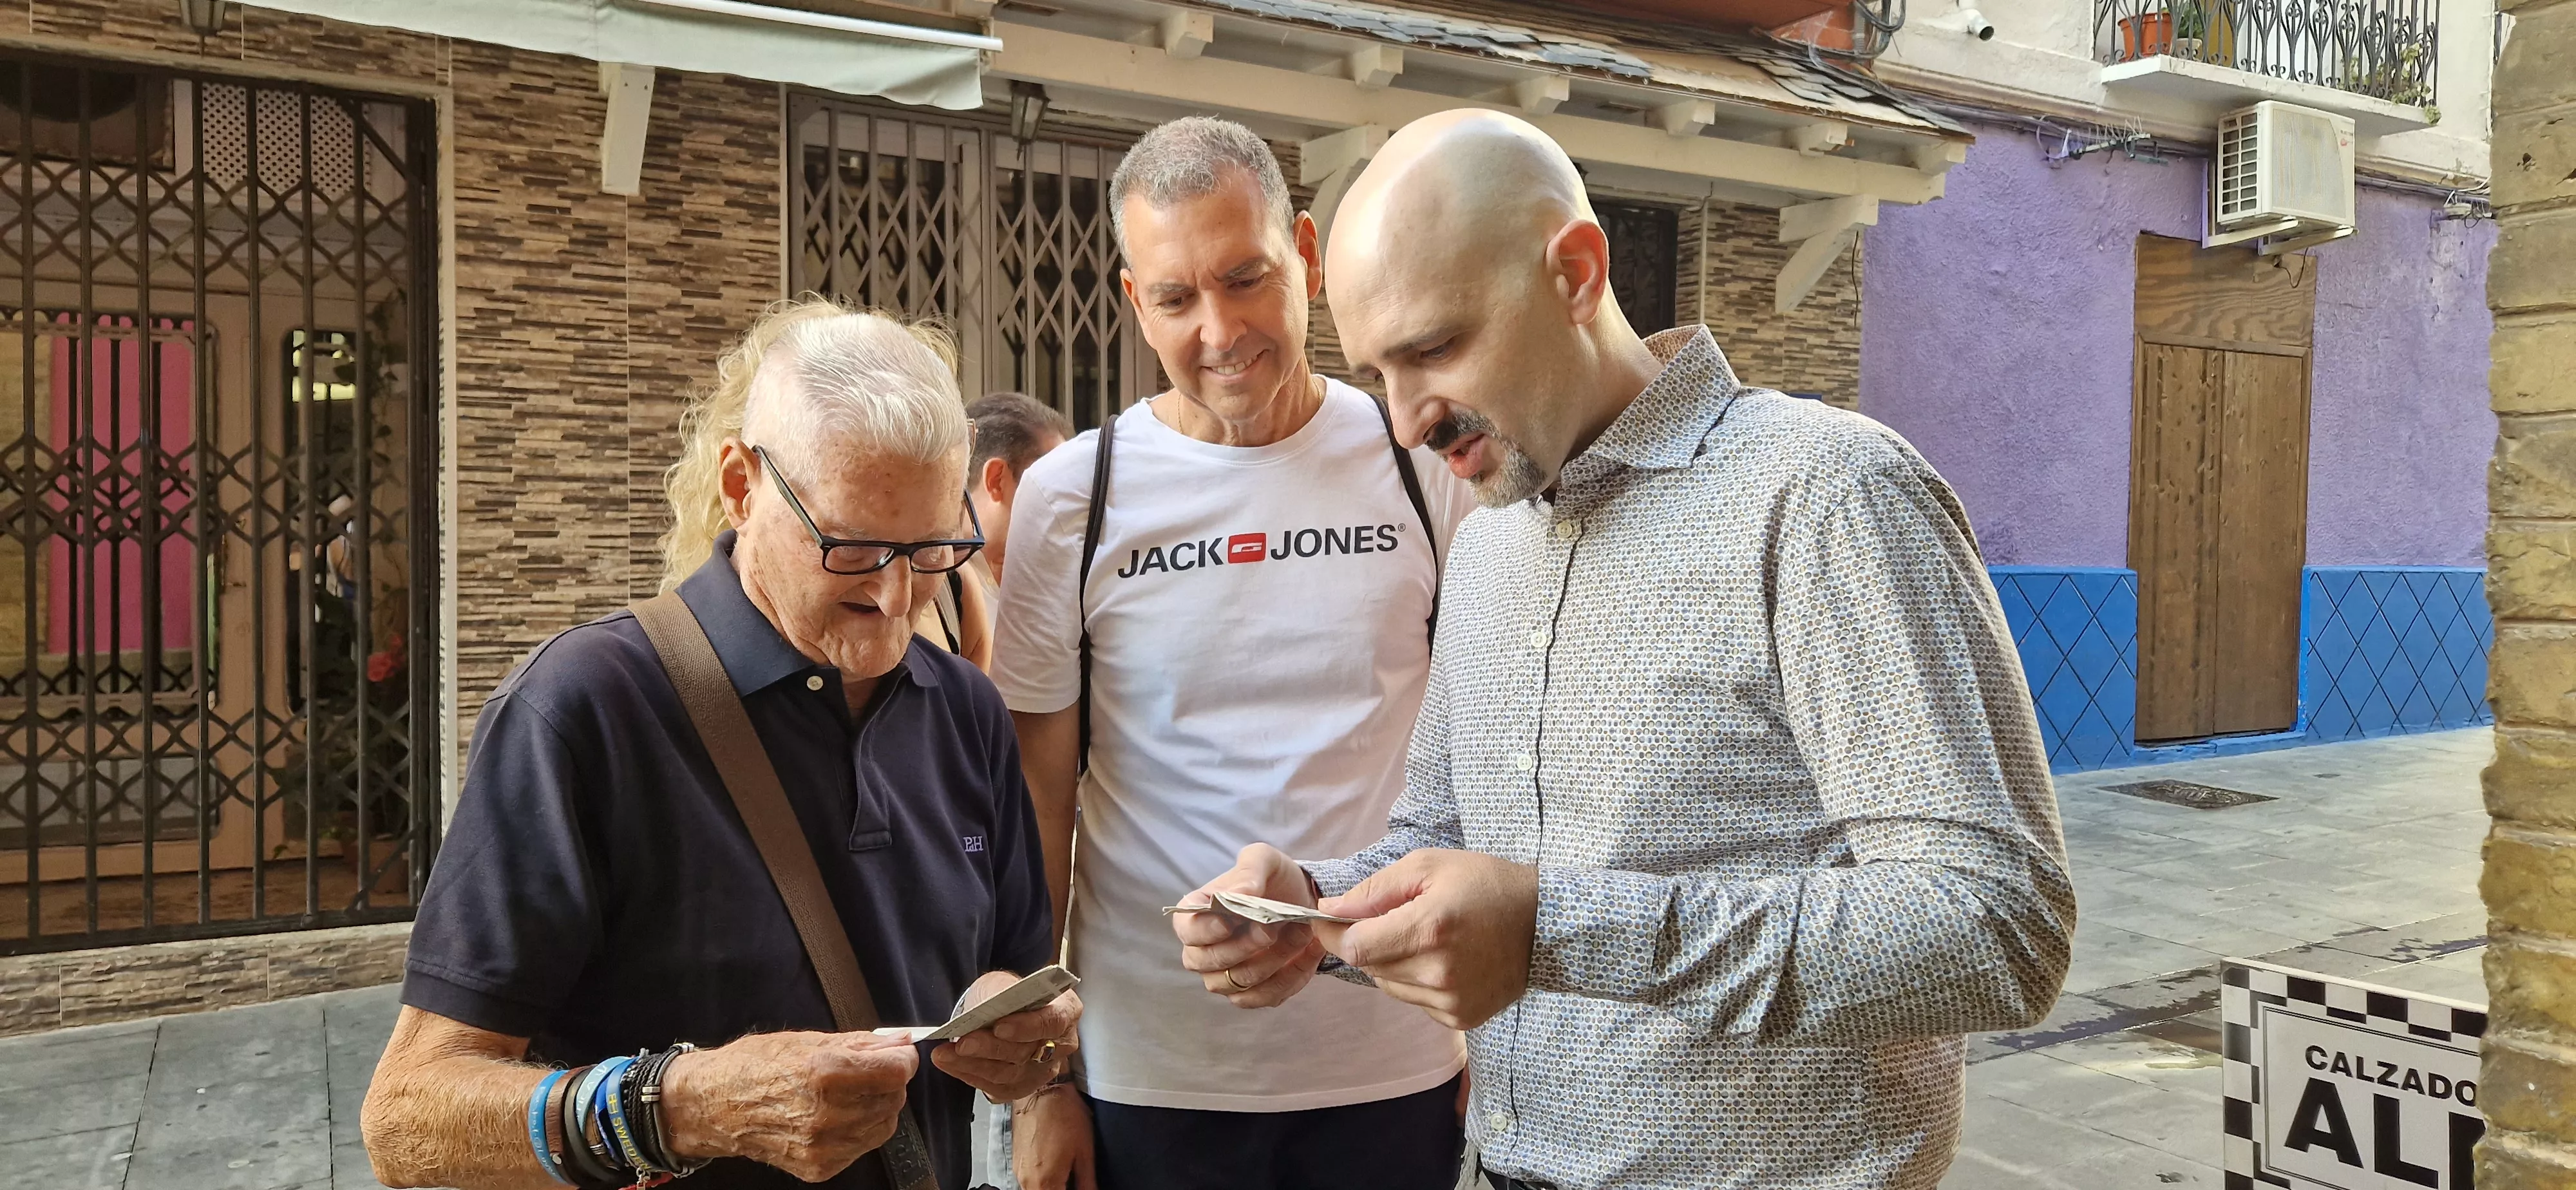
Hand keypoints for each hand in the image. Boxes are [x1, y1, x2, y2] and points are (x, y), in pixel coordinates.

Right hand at [657, 1030, 917, 1181]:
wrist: (714, 1106)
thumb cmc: (754, 1066)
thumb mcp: (809, 1040)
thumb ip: (862, 1043)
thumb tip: (901, 1041)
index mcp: (826, 1073)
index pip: (898, 1071)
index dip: (901, 1058)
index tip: (894, 1054)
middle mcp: (827, 1114)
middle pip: (894, 1097)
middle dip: (887, 1081)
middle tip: (864, 1072)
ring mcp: (823, 1146)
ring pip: (883, 1125)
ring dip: (875, 1107)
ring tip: (846, 1094)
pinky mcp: (819, 1167)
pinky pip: (861, 1147)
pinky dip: (857, 1130)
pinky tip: (833, 1116)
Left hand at [930, 970, 1081, 1102]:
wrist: (999, 1011)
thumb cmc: (1005, 994)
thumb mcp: (1003, 982)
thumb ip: (1001, 993)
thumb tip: (993, 1006)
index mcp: (1066, 1010)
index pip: (1053, 1022)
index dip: (1027, 1027)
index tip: (999, 1027)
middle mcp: (1062, 1044)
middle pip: (1028, 1052)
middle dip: (991, 1048)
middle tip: (962, 1043)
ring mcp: (1044, 1069)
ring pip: (1010, 1074)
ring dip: (974, 1065)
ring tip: (946, 1055)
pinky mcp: (1023, 1086)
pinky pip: (997, 1088)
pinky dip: (971, 1076)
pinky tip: (951, 1065)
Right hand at [1010, 1086, 1097, 1189]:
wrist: (1041, 1087)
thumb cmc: (1064, 1113)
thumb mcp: (1085, 1152)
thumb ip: (1087, 1182)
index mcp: (1045, 1182)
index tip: (1081, 1186)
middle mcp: (1026, 1180)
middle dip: (1062, 1189)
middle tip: (1076, 1179)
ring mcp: (1019, 1170)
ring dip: (1053, 1185)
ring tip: (1068, 1172)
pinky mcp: (1016, 1160)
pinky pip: (1030, 1180)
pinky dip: (1044, 1179)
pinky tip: (1057, 1165)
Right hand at [1172, 843, 1327, 1008]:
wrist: (1303, 901)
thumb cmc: (1273, 879)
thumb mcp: (1263, 860)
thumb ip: (1249, 872)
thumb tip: (1239, 895)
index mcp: (1196, 916)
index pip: (1187, 931)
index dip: (1204, 931)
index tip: (1228, 921)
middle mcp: (1204, 951)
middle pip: (1206, 963)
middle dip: (1241, 948)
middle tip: (1270, 928)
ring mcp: (1227, 976)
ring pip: (1238, 982)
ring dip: (1273, 959)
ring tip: (1301, 932)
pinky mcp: (1256, 992)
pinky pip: (1266, 996)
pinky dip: (1292, 976)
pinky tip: (1311, 950)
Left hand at [1314, 848, 1538, 1029]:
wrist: (1545, 925)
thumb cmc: (1486, 885)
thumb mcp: (1429, 866)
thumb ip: (1375, 890)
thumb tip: (1330, 909)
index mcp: (1428, 929)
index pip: (1356, 947)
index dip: (1333, 934)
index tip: (1326, 920)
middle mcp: (1438, 972)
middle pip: (1369, 966)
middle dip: (1366, 942)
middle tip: (1388, 918)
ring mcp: (1451, 1001)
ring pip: (1389, 985)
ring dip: (1391, 961)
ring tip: (1421, 937)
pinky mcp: (1461, 1018)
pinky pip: (1414, 1000)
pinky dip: (1415, 980)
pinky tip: (1441, 959)